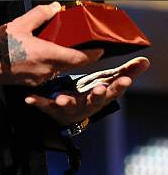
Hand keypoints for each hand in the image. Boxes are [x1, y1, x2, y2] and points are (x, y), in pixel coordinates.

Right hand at [0, 2, 102, 85]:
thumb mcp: (19, 24)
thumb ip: (39, 15)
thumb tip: (55, 7)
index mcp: (47, 55)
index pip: (79, 58)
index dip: (93, 54)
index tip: (101, 48)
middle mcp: (47, 70)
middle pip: (71, 64)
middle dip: (78, 54)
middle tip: (81, 41)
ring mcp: (40, 79)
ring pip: (59, 69)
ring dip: (63, 58)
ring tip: (58, 44)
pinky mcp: (32, 83)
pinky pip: (47, 73)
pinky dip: (50, 64)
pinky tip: (41, 53)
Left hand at [24, 56, 149, 124]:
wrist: (68, 112)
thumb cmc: (90, 93)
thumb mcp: (108, 82)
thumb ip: (126, 72)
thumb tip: (145, 62)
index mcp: (100, 95)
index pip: (113, 90)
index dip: (120, 86)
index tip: (125, 80)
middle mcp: (86, 103)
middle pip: (94, 100)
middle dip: (97, 95)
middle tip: (99, 90)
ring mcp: (69, 106)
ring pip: (69, 105)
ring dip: (66, 101)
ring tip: (61, 98)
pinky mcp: (52, 108)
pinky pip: (44, 105)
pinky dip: (38, 102)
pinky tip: (30, 98)